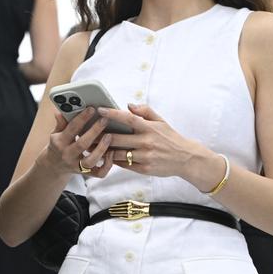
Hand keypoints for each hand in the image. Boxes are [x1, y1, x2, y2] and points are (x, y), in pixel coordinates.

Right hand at [38, 107, 114, 178]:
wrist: (53, 166)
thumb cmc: (57, 146)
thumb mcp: (55, 133)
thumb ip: (60, 123)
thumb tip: (60, 111)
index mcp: (59, 142)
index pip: (71, 129)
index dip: (82, 118)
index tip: (91, 109)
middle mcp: (67, 155)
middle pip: (82, 144)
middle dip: (94, 131)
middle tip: (104, 120)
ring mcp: (77, 165)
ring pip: (91, 160)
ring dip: (102, 148)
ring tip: (110, 136)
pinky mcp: (86, 173)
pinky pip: (99, 173)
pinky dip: (107, 164)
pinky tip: (112, 153)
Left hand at [100, 104, 223, 188]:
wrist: (186, 159)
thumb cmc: (170, 138)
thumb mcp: (161, 121)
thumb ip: (145, 111)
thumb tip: (128, 105)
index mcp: (149, 128)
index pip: (128, 119)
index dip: (112, 113)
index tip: (99, 109)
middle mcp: (146, 142)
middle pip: (116, 139)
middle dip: (99, 136)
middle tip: (86, 132)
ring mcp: (145, 157)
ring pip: (117, 154)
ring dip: (103, 150)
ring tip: (90, 145)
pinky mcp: (144, 169)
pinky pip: (123, 164)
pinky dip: (113, 160)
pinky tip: (105, 156)